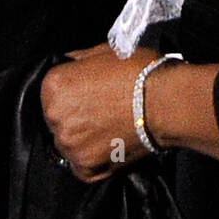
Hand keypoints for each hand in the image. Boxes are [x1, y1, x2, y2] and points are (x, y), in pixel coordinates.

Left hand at [41, 43, 154, 181]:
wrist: (166, 103)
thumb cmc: (140, 72)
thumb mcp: (105, 51)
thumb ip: (79, 60)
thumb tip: (70, 63)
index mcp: (54, 85)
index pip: (52, 91)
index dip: (73, 91)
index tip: (91, 93)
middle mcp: (55, 116)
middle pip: (58, 119)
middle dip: (75, 116)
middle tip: (103, 111)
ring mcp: (69, 144)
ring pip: (69, 143)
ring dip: (84, 138)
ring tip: (110, 128)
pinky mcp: (86, 167)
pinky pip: (83, 167)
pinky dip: (95, 160)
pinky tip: (112, 144)